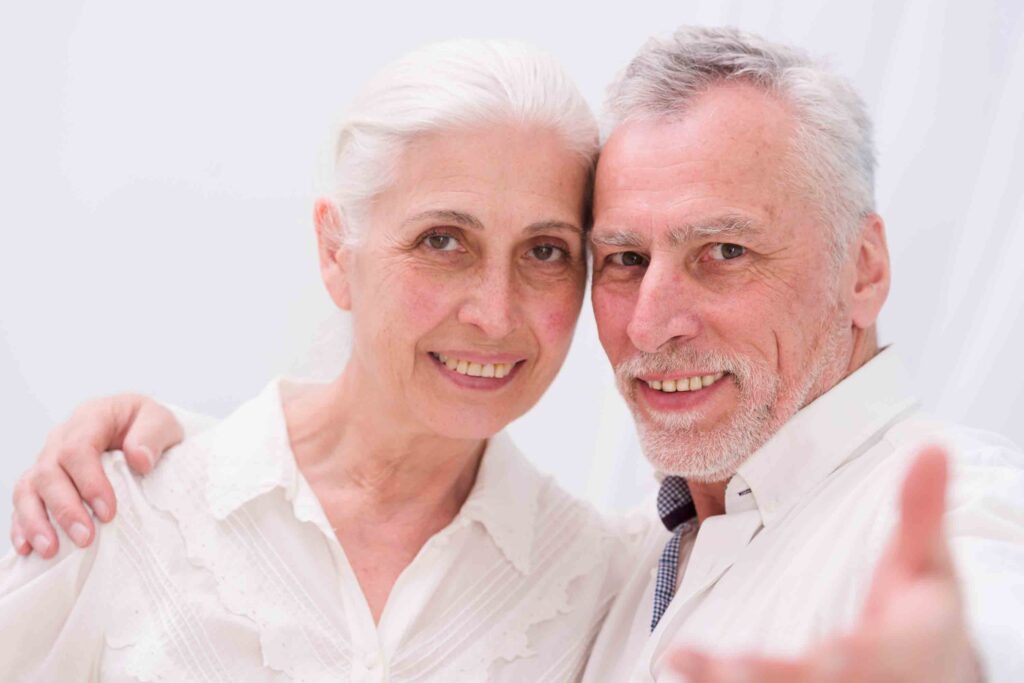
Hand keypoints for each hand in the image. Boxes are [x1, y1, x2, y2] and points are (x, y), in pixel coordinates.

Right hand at [10, 394, 182, 557]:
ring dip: (36, 521)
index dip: (89, 482)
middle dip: (65, 508)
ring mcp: (48, 459)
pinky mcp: (42, 480)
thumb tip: (138, 459)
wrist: (144, 430)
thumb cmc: (150, 427)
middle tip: (85, 538)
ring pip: (28, 488)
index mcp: (92, 417)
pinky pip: (23, 501)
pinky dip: (22, 524)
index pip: (78, 448)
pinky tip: (26, 548)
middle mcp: (62, 437)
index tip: (108, 513)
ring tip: (50, 550)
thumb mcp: (162, 422)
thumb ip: (153, 435)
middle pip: (49, 472)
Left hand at [669, 446, 981, 682]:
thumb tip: (931, 446)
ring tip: (688, 662)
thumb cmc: (921, 617)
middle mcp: (867, 679)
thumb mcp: (928, 563)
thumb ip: (921, 510)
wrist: (929, 673)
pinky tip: (679, 662)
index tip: (839, 649)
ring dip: (741, 680)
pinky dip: (716, 682)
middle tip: (733, 667)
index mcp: (906, 647)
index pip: (882, 655)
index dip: (860, 657)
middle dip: (776, 676)